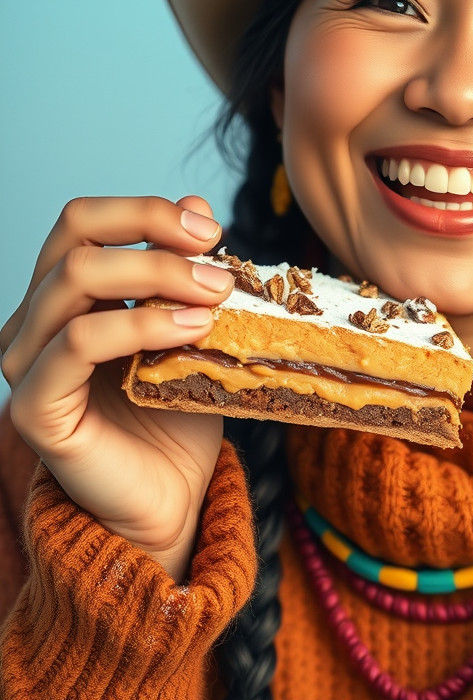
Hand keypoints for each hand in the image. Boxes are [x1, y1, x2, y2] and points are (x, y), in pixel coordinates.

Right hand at [0, 195, 234, 581]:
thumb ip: (184, 269)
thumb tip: (197, 203)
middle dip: (153, 233)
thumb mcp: (190, 324)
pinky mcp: (33, 407)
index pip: (84, 220)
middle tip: (219, 261)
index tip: (211, 230)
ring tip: (216, 297)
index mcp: (65, 294)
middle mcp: (34, 320)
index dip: (146, 211)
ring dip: (158, 276)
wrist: (171, 497)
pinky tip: (191, 331)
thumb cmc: (178, 410)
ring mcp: (26, 362)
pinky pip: (78, 344)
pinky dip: (141, 325)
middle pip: (75, 234)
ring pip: (76, 279)